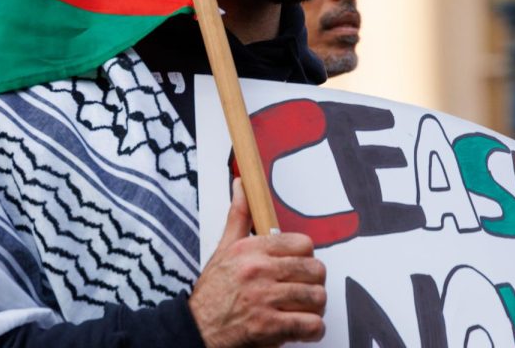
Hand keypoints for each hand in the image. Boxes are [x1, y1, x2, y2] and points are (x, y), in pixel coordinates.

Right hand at [189, 179, 326, 347]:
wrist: (197, 329)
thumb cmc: (213, 292)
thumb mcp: (223, 249)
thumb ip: (238, 216)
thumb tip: (241, 184)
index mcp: (251, 250)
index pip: (303, 244)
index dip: (306, 257)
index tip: (298, 266)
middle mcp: (259, 271)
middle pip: (315, 269)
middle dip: (314, 282)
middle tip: (304, 289)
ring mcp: (265, 299)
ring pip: (317, 296)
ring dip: (314, 306)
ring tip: (303, 308)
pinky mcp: (270, 327)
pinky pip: (312, 325)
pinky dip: (313, 330)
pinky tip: (302, 328)